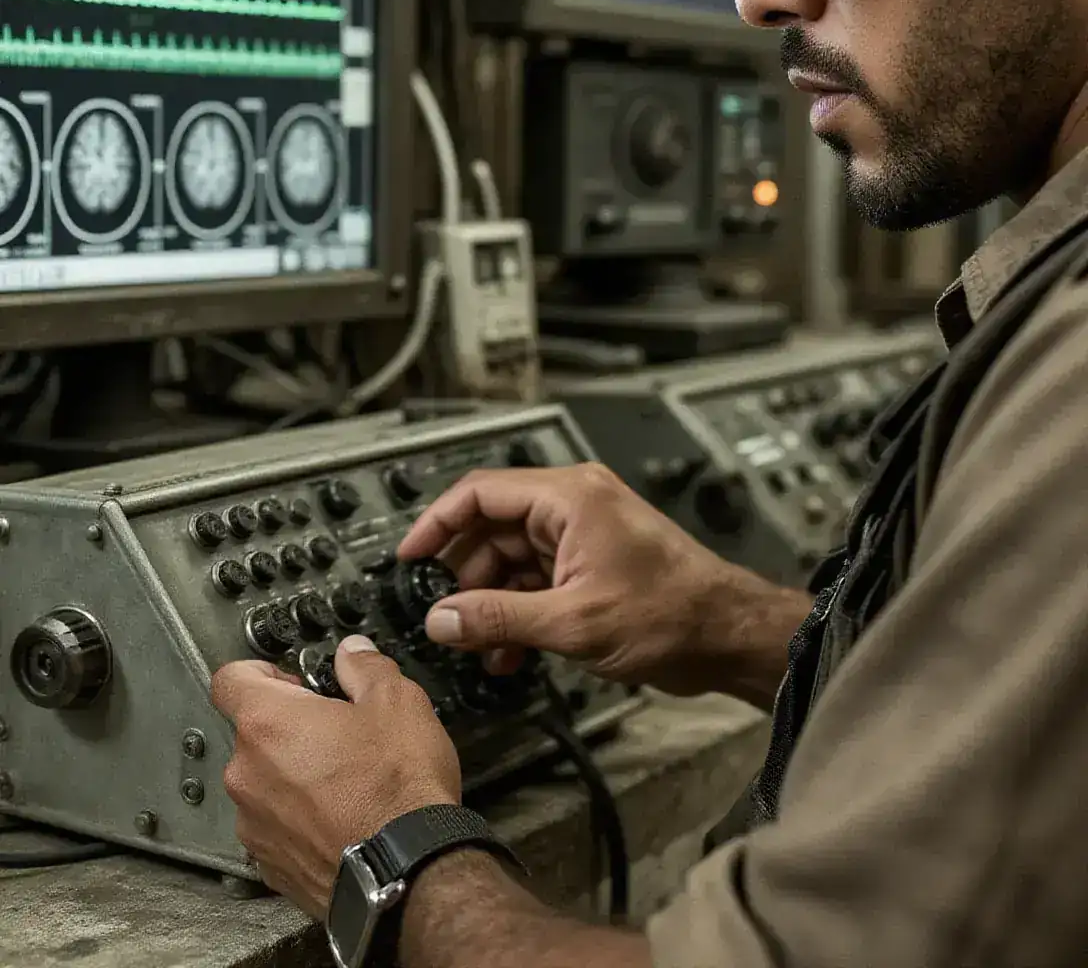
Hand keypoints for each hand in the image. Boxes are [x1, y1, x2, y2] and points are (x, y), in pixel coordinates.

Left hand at [211, 638, 459, 917]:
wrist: (406, 874)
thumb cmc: (397, 790)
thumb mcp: (396, 702)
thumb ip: (365, 667)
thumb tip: (353, 653)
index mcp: (268, 723)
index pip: (230, 678)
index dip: (261, 671)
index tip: (290, 678)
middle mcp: (247, 774)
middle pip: (252, 733)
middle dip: (290, 727)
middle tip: (336, 730)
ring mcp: (253, 825)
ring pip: (263, 783)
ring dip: (292, 776)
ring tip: (344, 781)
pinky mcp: (268, 865)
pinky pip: (275, 827)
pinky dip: (299, 819)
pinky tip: (340, 818)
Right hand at [398, 462, 761, 695]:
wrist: (727, 635)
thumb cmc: (670, 614)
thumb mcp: (572, 622)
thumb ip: (499, 618)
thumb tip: (441, 619)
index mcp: (568, 496)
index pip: (480, 492)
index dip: (437, 523)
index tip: (408, 558)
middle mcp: (573, 505)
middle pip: (493, 528)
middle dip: (464, 576)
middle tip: (442, 616)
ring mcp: (584, 535)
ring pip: (512, 559)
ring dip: (491, 603)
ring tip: (477, 646)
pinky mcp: (592, 565)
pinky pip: (537, 580)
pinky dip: (518, 612)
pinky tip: (507, 654)